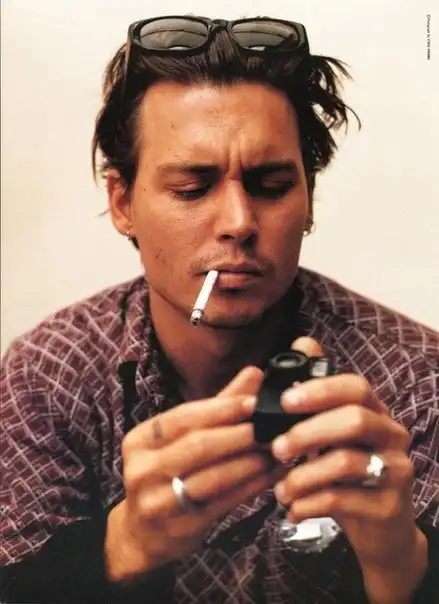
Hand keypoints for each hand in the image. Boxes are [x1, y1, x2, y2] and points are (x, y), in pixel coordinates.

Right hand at [105, 366, 279, 581]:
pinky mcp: (181, 527)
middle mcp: (143, 468)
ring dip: (252, 461)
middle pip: (199, 445)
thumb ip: (219, 405)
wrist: (141, 532)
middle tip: (273, 426)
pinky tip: (272, 474)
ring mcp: (158, 501)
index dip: (222, 408)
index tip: (255, 402)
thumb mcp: (181, 438)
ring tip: (278, 449)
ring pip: (214, 476)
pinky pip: (224, 501)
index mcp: (141, 440)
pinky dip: (252, 485)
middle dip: (241, 434)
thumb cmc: (167, 473)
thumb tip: (255, 372)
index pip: (184, 417)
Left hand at [271, 337, 427, 602]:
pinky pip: (344, 500)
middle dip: (307, 431)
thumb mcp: (331, 432)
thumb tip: (302, 343)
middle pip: (354, 420)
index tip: (284, 401)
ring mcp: (395, 471)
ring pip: (347, 462)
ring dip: (303, 475)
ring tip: (280, 489)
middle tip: (276, 448)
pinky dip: (309, 504)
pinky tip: (292, 510)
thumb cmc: (347, 474)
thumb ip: (316, 393)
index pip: (355, 387)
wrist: (381, 529)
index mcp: (374, 412)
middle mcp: (391, 435)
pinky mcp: (389, 507)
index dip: (320, 390)